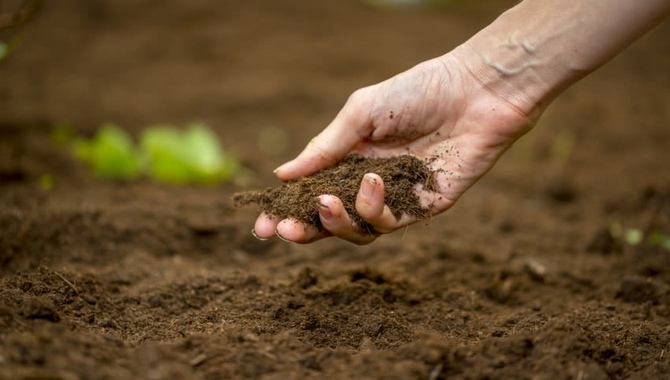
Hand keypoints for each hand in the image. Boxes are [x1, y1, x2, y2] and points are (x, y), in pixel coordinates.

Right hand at [253, 51, 538, 243]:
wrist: (474, 92)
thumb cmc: (417, 92)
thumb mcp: (360, 114)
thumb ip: (324, 147)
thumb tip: (282, 175)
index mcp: (349, 159)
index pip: (311, 192)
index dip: (287, 210)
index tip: (263, 225)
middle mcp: (368, 182)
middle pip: (330, 220)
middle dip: (305, 229)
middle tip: (284, 231)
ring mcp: (395, 198)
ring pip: (357, 230)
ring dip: (336, 222)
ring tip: (327, 200)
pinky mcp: (423, 208)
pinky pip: (390, 223)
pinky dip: (374, 208)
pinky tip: (373, 181)